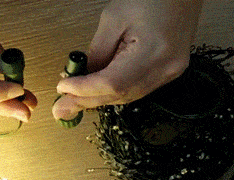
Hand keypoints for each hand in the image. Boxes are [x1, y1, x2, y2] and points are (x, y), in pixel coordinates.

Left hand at [52, 0, 202, 120]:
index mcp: (154, 51)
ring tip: (74, 99)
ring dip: (100, 98)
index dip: (85, 90)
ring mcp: (171, 72)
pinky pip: (138, 88)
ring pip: (129, 96)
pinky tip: (98, 89)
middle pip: (121, 95)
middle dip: (88, 101)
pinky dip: (116, 91)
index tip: (64, 90)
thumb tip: (82, 78)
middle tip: (62, 108)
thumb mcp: (114, 18)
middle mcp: (167, 68)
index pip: (113, 83)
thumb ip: (98, 51)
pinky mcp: (170, 71)